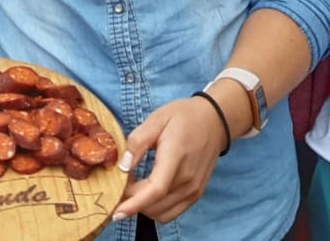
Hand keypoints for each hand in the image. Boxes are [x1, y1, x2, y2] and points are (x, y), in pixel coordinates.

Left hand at [111, 97, 226, 222]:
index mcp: (176, 156)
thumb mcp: (156, 119)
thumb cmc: (184, 117)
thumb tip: (123, 166)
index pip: (156, 190)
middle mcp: (188, 179)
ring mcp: (194, 189)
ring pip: (161, 213)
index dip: (134, 204)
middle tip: (121, 182)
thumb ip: (137, 142)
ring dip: (143, 207)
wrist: (214, 120)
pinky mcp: (196, 194)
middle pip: (154, 205)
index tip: (116, 212)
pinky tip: (148, 191)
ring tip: (134, 186)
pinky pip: (171, 213)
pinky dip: (155, 208)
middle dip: (132, 201)